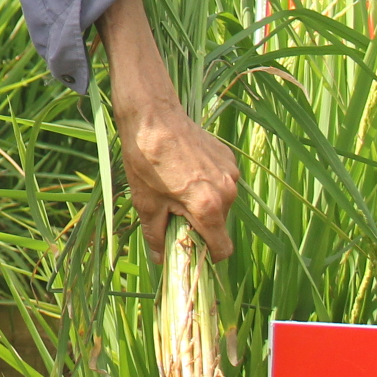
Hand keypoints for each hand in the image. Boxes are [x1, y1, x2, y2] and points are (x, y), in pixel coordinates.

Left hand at [96, 0, 240, 260]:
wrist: (152, 116)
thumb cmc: (146, 161)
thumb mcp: (146, 204)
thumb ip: (156, 236)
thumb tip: (160, 260)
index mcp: (209, 207)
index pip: (222, 249)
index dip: (206, 255)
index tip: (189, 249)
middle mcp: (228, 191)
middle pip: (220, 224)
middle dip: (200, 226)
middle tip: (173, 212)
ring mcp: (230, 172)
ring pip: (221, 202)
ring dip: (204, 203)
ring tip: (176, 187)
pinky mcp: (228, 157)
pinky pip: (222, 181)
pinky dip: (207, 183)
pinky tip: (184, 170)